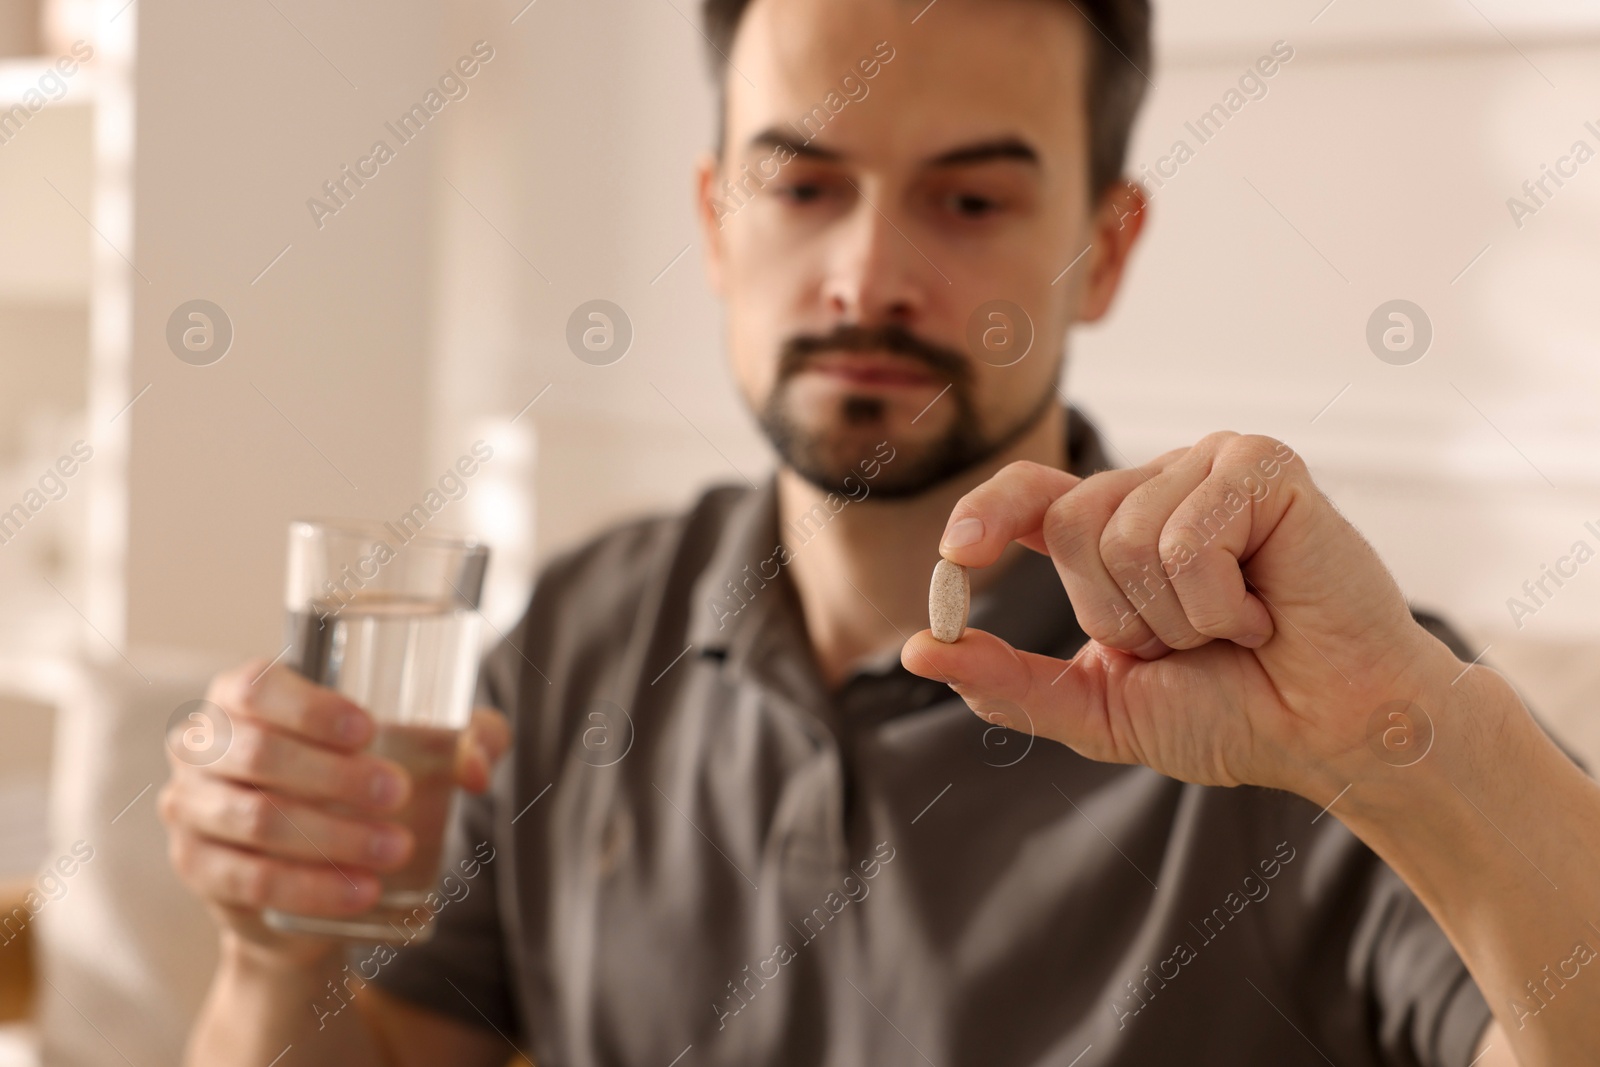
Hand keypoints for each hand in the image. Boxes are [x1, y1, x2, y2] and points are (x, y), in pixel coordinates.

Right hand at [159, 659, 510, 959]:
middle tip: (397, 794)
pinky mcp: (197, 867)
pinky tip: (361, 892)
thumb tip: (477, 764)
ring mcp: (189, 806)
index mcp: (240, 696)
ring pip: (255, 819)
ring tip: (395, 849)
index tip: (369, 731)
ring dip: (330, 837)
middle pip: (258, 753)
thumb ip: (463, 740)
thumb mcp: (414, 752)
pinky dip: (310, 888)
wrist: (311, 880)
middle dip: (334, 776)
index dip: (308, 707)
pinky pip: (248, 879)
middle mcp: (201, 744)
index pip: (256, 686)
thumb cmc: (359, 786)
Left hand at [901, 432, 1459, 798]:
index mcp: (1119, 529)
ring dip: (1177, 616)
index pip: (1030, 497)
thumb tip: (920, 650)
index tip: (957, 556)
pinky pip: (1184, 536)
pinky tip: (1266, 607)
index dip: (987, 515)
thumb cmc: (1235, 712)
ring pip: (1123, 533)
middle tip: (1194, 639)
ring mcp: (1211, 466)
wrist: (1335, 732)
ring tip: (1238, 624)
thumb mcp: (1102, 707)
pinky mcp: (1261, 465)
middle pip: (1070, 523)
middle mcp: (1159, 485)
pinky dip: (1218, 601)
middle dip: (1121, 615)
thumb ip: (1011, 681)